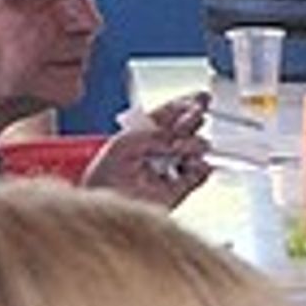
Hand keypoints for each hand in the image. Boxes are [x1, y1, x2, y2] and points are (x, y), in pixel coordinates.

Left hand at [85, 93, 209, 208]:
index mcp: (141, 136)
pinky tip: (193, 163)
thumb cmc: (103, 179)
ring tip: (182, 147)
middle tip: (196, 114)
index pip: (168, 116)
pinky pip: (201, 173)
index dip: (184, 105)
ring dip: (194, 144)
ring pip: (196, 149)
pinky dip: (201, 167)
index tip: (199, 98)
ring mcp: (171, 169)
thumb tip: (176, 136)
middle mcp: (158, 151)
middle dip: (194, 119)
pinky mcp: (180, 188)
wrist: (108, 206)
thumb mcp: (123, 145)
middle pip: (186, 129)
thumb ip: (152, 135)